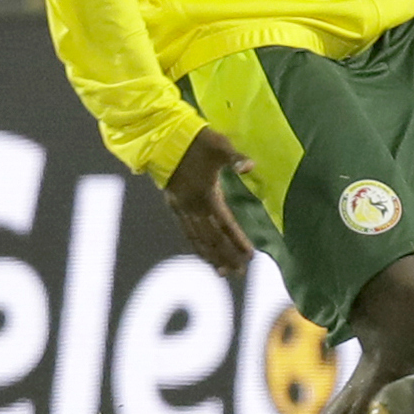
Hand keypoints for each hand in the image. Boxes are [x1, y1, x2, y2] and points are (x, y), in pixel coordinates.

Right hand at [164, 128, 252, 277]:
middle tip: (240, 273)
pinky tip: (202, 253)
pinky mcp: (174, 205)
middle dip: (226, 256)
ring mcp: (181, 208)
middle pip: (211, 238)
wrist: (163, 140)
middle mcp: (192, 207)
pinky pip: (186, 231)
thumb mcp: (220, 145)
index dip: (237, 242)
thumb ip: (235, 158)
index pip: (225, 225)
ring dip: (210, 256)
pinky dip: (196, 245)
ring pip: (197, 238)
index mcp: (206, 195)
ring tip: (222, 272)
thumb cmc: (197, 142)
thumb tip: (250, 167)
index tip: (250, 257)